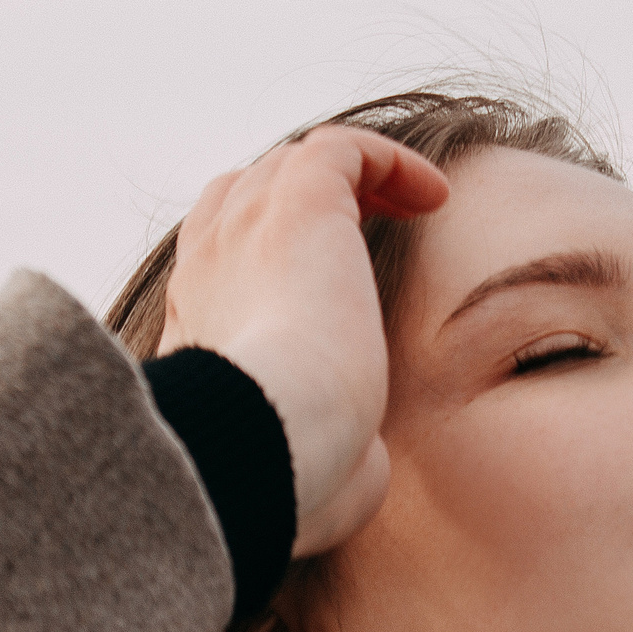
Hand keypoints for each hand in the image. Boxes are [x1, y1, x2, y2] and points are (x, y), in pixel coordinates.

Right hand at [159, 128, 448, 557]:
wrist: (272, 449)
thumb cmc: (286, 483)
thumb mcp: (304, 470)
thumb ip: (330, 452)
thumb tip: (363, 461)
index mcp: (199, 331)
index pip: (217, 263)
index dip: (265, 254)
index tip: (326, 285)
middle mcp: (209, 271)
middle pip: (242, 194)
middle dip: (298, 200)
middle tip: (364, 227)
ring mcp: (247, 230)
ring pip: (290, 165)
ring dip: (349, 177)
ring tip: (410, 202)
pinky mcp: (300, 205)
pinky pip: (342, 148)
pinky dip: (386, 158)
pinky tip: (434, 197)